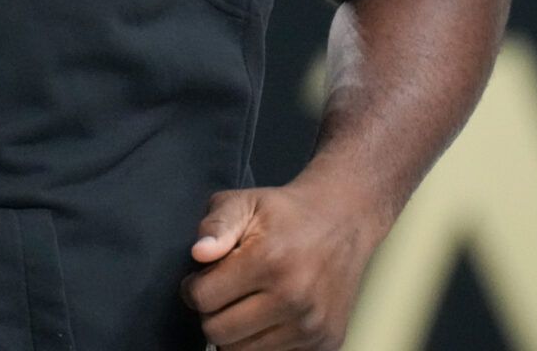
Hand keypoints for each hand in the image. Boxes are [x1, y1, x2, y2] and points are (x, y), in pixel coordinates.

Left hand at [181, 181, 382, 349]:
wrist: (343, 221)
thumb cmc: (287, 213)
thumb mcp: (244, 201)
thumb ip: (216, 225)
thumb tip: (199, 253)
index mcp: (269, 260)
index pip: (203, 299)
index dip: (193, 288)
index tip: (201, 279)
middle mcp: (293, 298)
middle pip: (218, 332)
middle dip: (211, 313)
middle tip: (224, 293)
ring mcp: (312, 326)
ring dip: (236, 331)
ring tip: (246, 302)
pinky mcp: (326, 342)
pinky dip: (263, 341)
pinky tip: (269, 315)